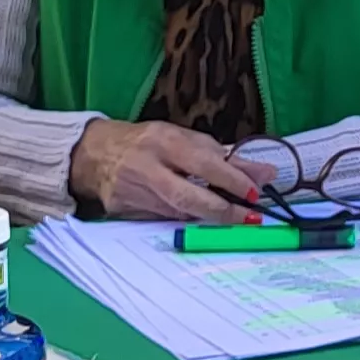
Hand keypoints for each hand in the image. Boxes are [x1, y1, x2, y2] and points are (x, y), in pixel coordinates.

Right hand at [66, 119, 259, 221]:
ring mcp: (132, 191)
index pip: (204, 163)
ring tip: (229, 216)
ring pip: (177, 213)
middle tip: (248, 218)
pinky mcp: (122, 210)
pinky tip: (194, 217)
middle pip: (188, 197)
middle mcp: (147, 166)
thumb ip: (224, 157)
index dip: (232, 180)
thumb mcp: (183, 139)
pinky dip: (182, 219)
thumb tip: (265, 173)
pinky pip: (160, 220)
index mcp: (164, 140)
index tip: (255, 192)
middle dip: (222, 211)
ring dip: (206, 217)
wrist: (94, 153)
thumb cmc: (147, 143)